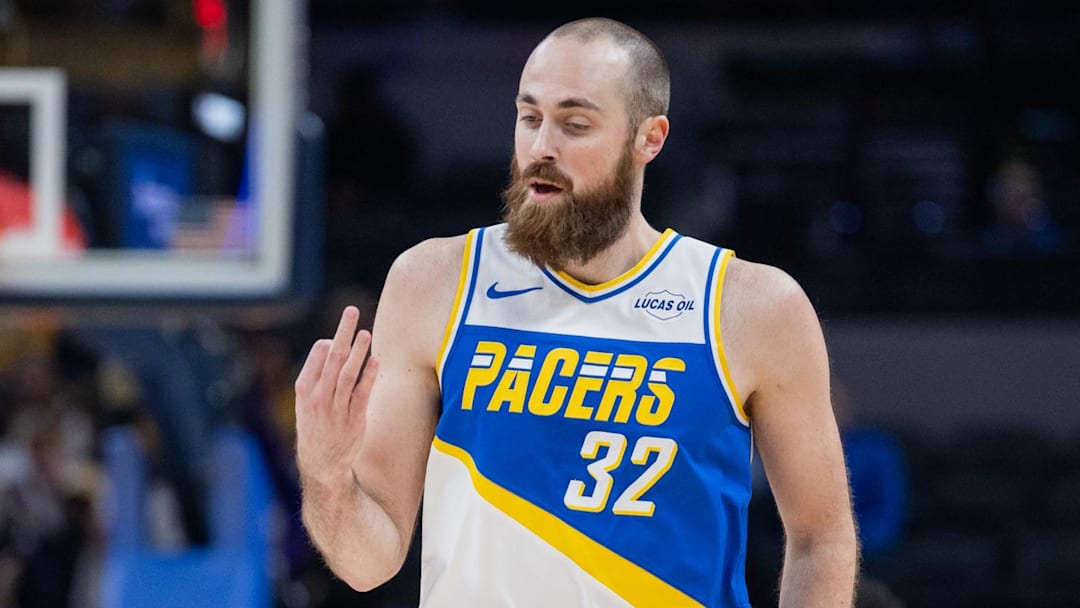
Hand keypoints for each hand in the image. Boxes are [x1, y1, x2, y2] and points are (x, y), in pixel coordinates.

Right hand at [295, 305, 378, 488]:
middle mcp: (319, 399)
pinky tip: (376, 361)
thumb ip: (316, 372)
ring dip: (358, 351)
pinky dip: (369, 376)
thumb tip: (328, 343)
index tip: (338, 333)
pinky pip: (362, 394)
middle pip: (332, 358)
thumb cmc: (316, 426)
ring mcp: (337, 410)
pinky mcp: (355, 421)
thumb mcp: (306, 401)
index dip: (328, 341)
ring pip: (348, 374)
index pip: (316, 357)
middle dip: (343, 332)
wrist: (321, 465)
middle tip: (352, 311)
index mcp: (304, 391)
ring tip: (366, 332)